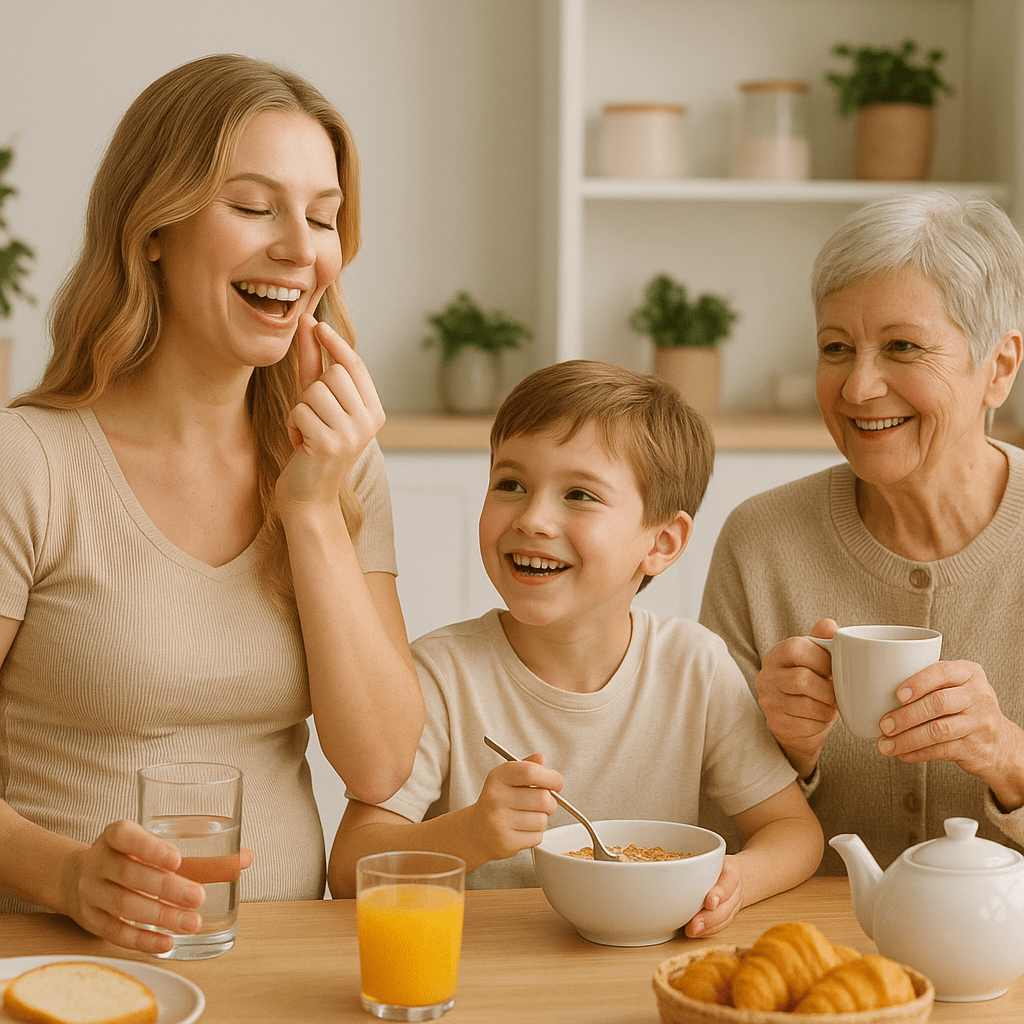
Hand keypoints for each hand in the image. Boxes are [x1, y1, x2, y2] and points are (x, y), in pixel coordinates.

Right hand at [59, 822, 256, 953]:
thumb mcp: (155, 845)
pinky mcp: (90, 920)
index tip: (177, 859)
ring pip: (123, 905)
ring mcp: (91, 892)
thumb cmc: (133, 856)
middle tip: (198, 897)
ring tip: (192, 923)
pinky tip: (168, 943)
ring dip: (160, 916)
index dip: (150, 847)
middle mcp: (98, 861)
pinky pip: (116, 932)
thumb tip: (245, 857)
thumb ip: (199, 851)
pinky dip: (142, 939)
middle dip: (166, 888)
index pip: (124, 835)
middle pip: (129, 874)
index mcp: (115, 835)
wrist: (79, 878)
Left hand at [276, 313, 384, 515]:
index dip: (334, 343)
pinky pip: (301, 411)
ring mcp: (352, 434)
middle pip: (334, 374)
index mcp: (374, 411)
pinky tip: (300, 443)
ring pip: (315, 391)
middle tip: (313, 416)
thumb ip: (316, 365)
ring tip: (306, 431)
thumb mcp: (318, 403)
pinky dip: (293, 424)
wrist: (308, 494)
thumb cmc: (312, 444)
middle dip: (313, 389)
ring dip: (301, 408)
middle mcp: (369, 422)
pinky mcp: (330, 444)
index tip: (315, 323)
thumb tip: (310, 324)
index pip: (355, 366)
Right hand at [469, 754, 561, 862]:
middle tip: (542, 803)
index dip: (551, 777)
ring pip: (542, 820)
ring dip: (542, 819)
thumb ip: (526, 766)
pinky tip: (522, 829)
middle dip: (550, 802)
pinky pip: (537, 837)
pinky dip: (535, 834)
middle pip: (543, 798)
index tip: (556, 783)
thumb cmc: (497, 801)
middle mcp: (495, 797)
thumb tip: (541, 758)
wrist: (477, 830)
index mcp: (498, 777)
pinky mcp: (505, 842)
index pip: (531, 772)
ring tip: (528, 817)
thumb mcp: (507, 778)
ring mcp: (498, 821)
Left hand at [684, 856, 741, 936]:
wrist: (743, 875)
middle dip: (709, 917)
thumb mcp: (715, 857)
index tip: (709, 902)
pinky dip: (709, 930)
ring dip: (708, 927)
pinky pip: (722, 925)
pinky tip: (697, 932)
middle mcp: (734, 890)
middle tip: (694, 925)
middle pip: (726, 906)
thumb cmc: (722, 865)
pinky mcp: (730, 914)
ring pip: (724, 918)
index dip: (720, 893)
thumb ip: (697, 861)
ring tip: (692, 931)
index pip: (729, 881)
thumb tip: (668, 863)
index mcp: (731, 871)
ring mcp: (734, 904)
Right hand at [755, 618, 840, 778]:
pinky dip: (820, 723)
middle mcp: (767, 676)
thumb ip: (821, 640)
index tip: (833, 668)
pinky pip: (805, 725)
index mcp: (777, 654)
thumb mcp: (814, 658)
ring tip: (830, 705)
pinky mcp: (776, 723)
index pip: (795, 649)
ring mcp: (769, 701)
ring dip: (826, 708)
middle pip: (801, 680)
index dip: (820, 659)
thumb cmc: (811, 682)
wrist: (797, 719)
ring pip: (805, 705)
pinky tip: (821, 717)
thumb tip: (830, 625)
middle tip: (837, 693)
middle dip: (828, 689)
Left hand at [878, 660, 1023, 809]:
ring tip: (887, 744)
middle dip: (905, 715)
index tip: (896, 695)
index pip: (941, 672)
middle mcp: (978, 695)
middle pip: (937, 703)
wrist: (1000, 742)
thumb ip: (929, 683)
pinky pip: (941, 750)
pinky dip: (918, 753)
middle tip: (884, 725)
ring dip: (907, 739)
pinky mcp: (976, 747)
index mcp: (969, 673)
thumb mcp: (956, 686)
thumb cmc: (965, 707)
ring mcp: (980, 722)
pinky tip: (903, 754)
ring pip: (938, 731)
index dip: (917, 683)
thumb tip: (880, 692)